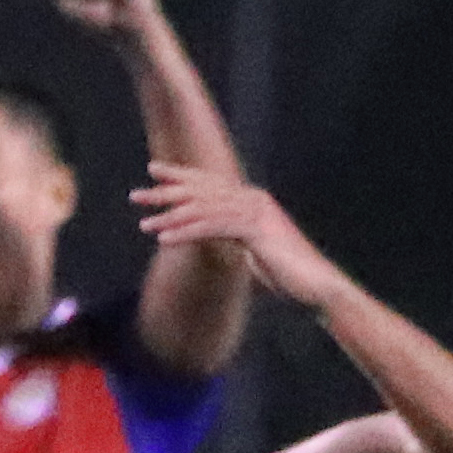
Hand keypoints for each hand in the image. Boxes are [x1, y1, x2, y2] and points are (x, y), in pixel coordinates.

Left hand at [137, 160, 335, 305]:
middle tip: (136, 195)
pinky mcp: (256, 230)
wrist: (316, 284)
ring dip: (171, 217)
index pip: (211, 182)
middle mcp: (254, 200)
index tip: (153, 168)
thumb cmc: (286, 271)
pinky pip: (214, 228)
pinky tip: (164, 240)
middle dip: (167, 191)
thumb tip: (213, 235)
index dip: (181, 175)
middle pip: (203, 191)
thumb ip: (233, 237)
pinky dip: (187, 233)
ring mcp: (256, 213)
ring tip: (144, 224)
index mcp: (252, 200)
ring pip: (204, 209)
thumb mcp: (252, 249)